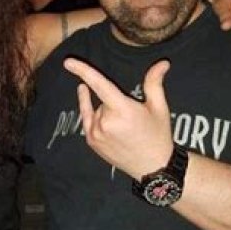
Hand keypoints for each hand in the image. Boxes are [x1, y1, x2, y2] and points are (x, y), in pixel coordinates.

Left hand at [64, 58, 173, 179]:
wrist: (153, 167)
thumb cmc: (158, 135)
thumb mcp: (159, 108)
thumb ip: (154, 83)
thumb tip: (162, 63)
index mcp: (123, 111)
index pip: (100, 85)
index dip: (83, 71)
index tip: (68, 61)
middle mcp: (106, 122)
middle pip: (103, 99)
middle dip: (114, 101)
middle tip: (133, 117)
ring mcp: (96, 133)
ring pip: (97, 110)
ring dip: (107, 112)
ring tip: (125, 128)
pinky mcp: (91, 141)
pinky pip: (88, 119)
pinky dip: (93, 114)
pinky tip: (99, 112)